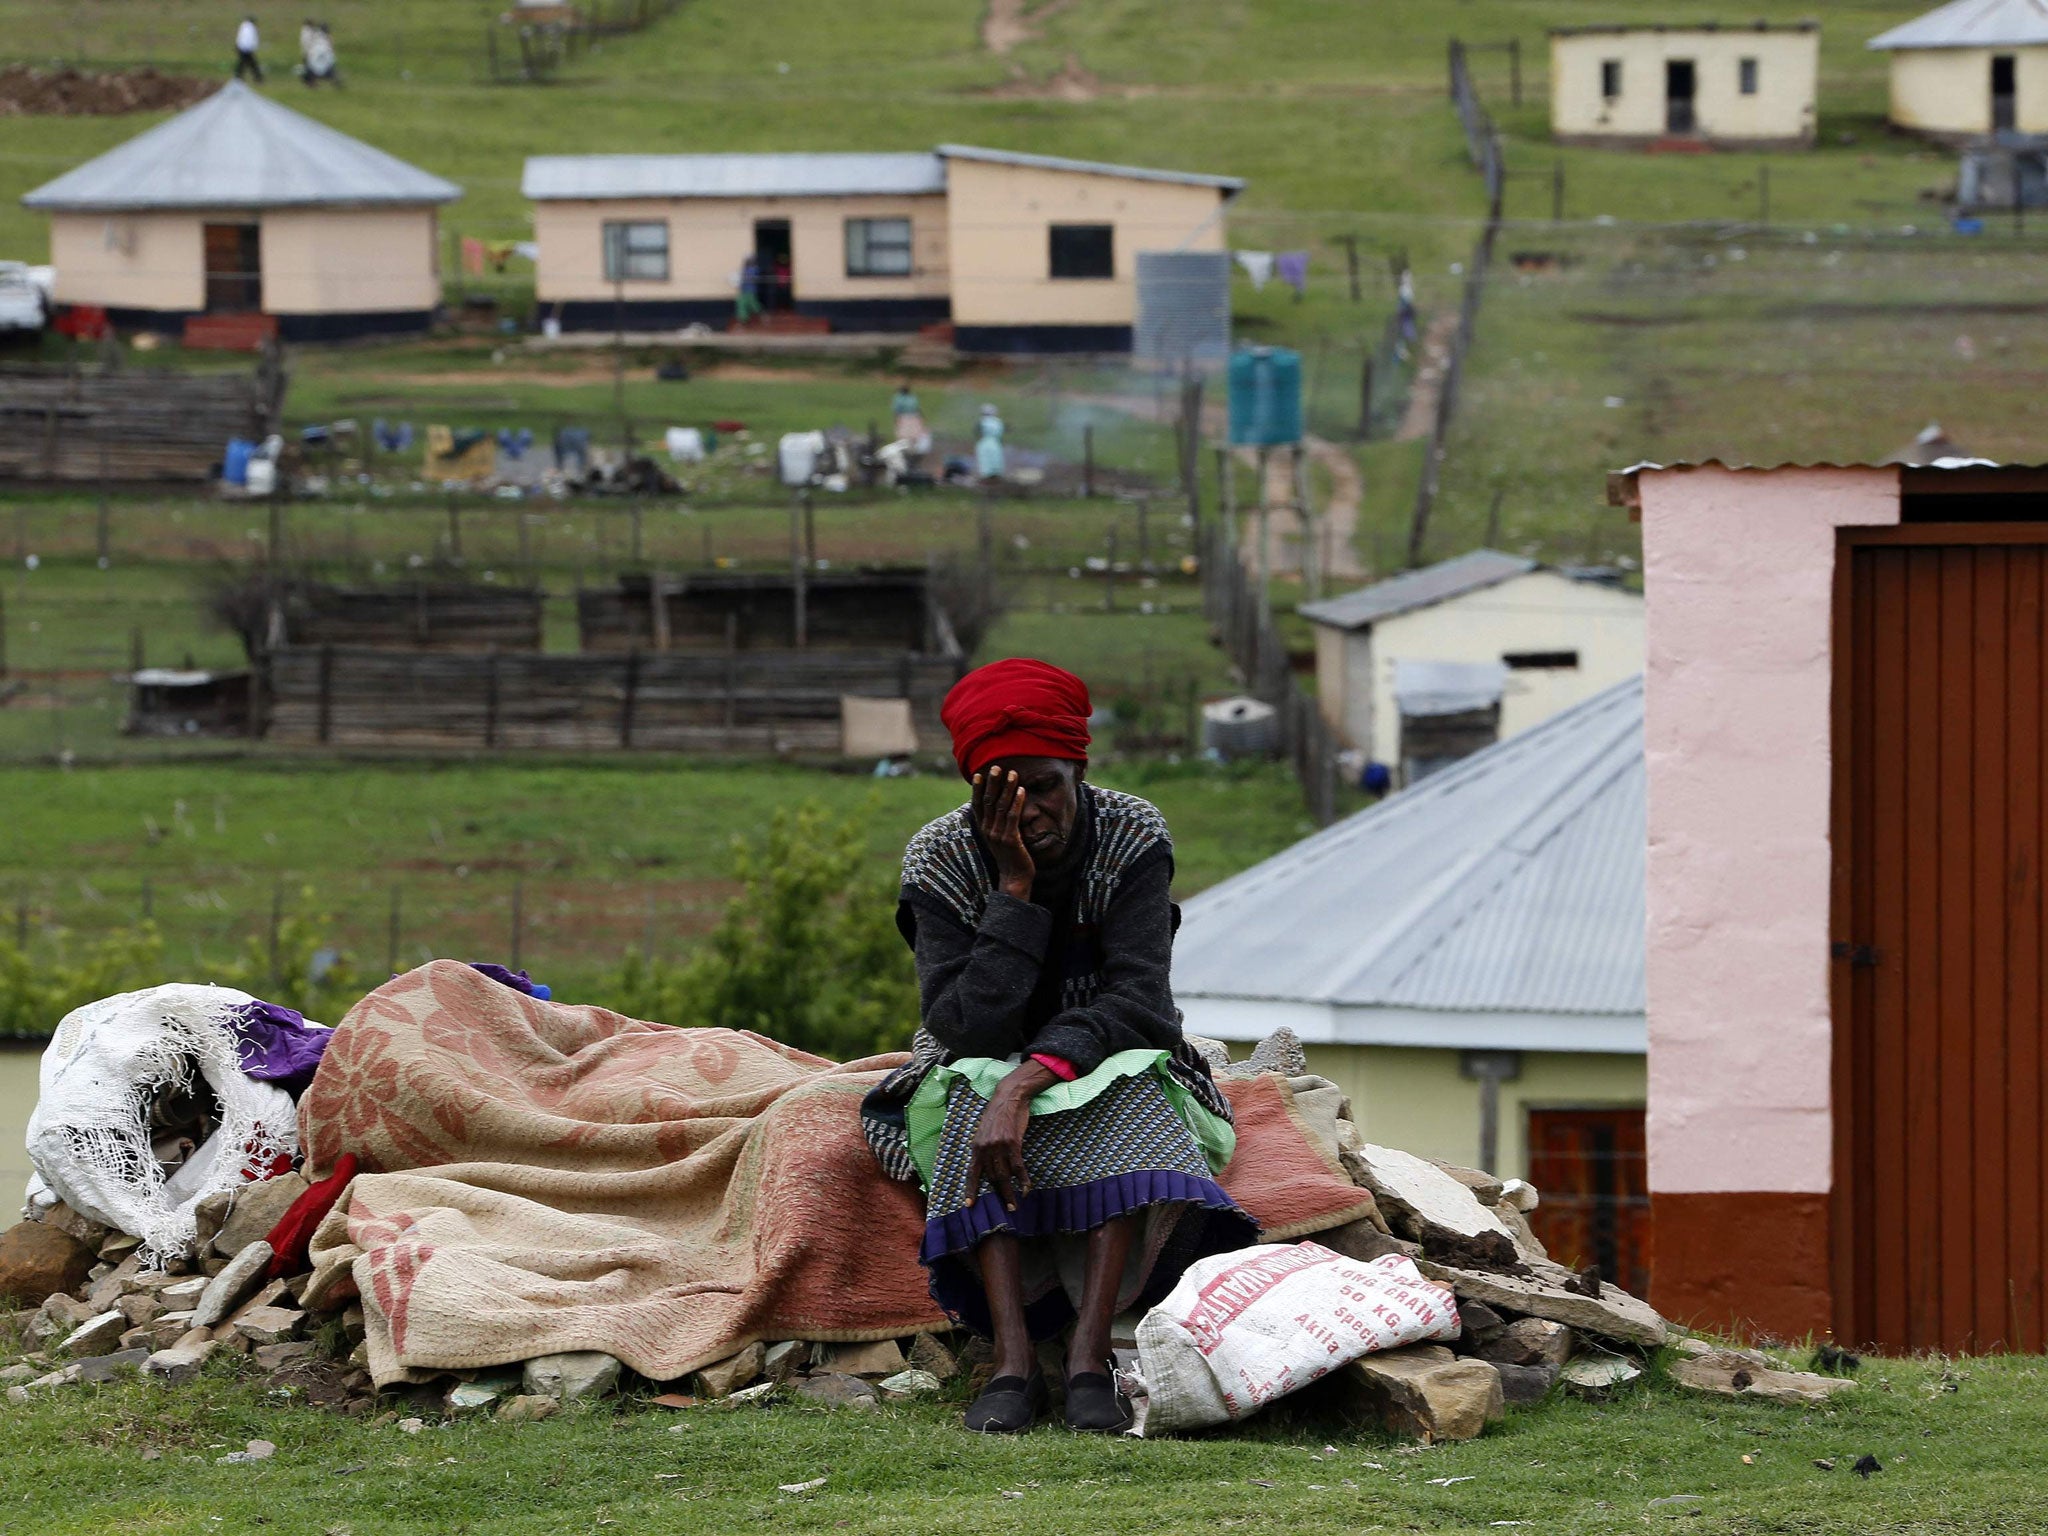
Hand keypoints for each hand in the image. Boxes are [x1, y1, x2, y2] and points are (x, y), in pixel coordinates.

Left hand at [965, 1060, 1057, 1211]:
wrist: (1009, 1098)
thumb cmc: (998, 1115)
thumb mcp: (985, 1132)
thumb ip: (984, 1149)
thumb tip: (988, 1167)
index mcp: (976, 1146)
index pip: (972, 1173)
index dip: (971, 1190)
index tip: (969, 1205)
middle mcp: (985, 1148)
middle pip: (991, 1177)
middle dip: (998, 1193)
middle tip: (1005, 1207)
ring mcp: (999, 1146)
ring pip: (1004, 1176)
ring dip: (1009, 1193)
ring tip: (1014, 1205)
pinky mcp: (1013, 1144)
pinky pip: (1018, 1168)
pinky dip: (1023, 1181)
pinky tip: (1026, 1189)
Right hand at [971, 764, 1034, 899]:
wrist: (1014, 877)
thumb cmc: (1009, 855)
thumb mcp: (999, 836)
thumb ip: (997, 822)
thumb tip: (999, 804)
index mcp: (983, 828)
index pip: (978, 804)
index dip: (977, 788)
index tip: (980, 773)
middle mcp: (988, 830)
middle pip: (988, 802)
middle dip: (992, 783)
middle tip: (996, 767)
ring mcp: (998, 835)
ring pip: (1001, 807)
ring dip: (1006, 788)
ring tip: (1012, 773)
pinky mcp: (1010, 839)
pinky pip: (1013, 817)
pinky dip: (1016, 802)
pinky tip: (1021, 790)